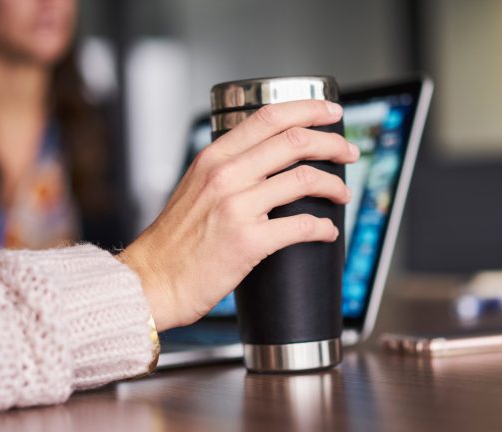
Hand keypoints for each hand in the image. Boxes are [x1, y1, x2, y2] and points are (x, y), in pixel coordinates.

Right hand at [119, 100, 359, 330]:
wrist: (152, 281)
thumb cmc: (174, 241)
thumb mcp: (194, 187)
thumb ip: (226, 169)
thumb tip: (267, 162)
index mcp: (214, 157)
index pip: (269, 117)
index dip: (308, 110)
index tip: (332, 113)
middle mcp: (225, 175)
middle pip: (294, 141)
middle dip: (332, 143)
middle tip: (349, 152)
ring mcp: (236, 207)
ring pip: (304, 179)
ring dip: (334, 185)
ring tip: (343, 193)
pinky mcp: (248, 242)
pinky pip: (301, 226)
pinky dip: (323, 227)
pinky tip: (327, 231)